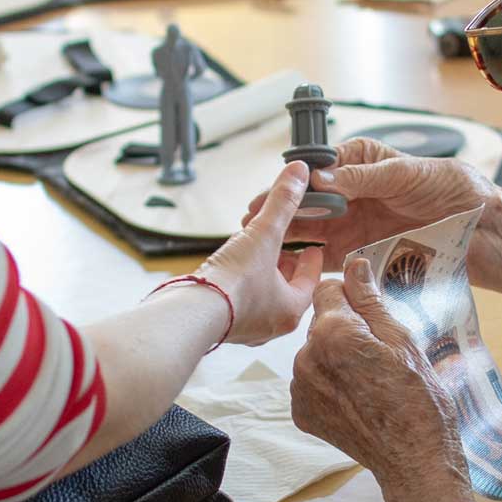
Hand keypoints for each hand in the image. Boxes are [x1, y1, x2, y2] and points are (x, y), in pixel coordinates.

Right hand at [199, 162, 325, 344]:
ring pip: (264, 298)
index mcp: (291, 310)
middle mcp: (272, 326)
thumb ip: (282, 202)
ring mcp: (247, 329)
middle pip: (288, 290)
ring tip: (256, 254)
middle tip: (283, 246)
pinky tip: (231, 270)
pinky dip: (242, 286)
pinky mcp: (224, 328)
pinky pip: (241, 304)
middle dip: (285, 265)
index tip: (311, 246)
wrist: (190, 312)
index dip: (311, 259)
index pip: (311, 280)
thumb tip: (300, 172)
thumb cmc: (233, 282)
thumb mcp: (264, 234)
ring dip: (262, 275)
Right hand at [243, 138, 500, 265]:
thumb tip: (323, 179)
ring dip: (286, 238)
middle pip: (307, 202)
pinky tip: (289, 266)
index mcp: (359, 162)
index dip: (293, 181)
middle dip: (279, 210)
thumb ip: (363, 178)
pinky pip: (328, 258)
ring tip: (261, 245)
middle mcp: (351, 193)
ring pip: (311, 231)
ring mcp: (354, 224)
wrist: (481, 227)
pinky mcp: (361, 252)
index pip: (318, 170)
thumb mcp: (407, 174)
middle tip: (251, 221)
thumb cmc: (452, 188)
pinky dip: (308, 262)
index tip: (274, 191)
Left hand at [292, 258, 471, 501]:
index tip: (373, 317)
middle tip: (380, 356)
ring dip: (336, 358)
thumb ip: (370, 300)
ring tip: (370, 381)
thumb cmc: (418, 398)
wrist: (414, 460)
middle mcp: (305, 357)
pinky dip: (330, 386)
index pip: (327, 289)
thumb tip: (354, 264)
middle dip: (345, 330)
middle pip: (321, 323)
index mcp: (332, 332)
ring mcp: (300, 388)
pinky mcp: (300, 412)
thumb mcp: (402, 340)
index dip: (352, 298)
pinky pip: (312, 382)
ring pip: (316, 353)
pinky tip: (358, 400)